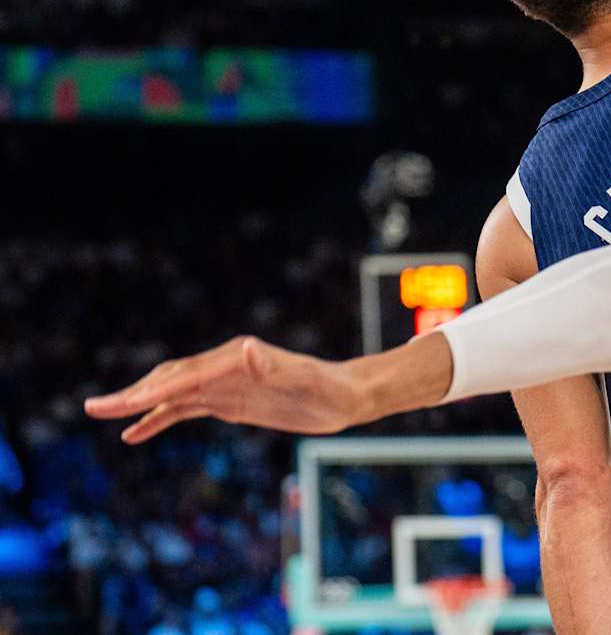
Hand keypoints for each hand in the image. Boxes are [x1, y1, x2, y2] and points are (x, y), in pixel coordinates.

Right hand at [85, 335, 364, 442]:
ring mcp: (225, 384)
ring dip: (138, 404)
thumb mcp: (304, 380)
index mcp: (235, 360)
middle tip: (94, 408)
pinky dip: (159, 418)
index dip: (148, 391)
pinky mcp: (230, 400)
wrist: (346, 396)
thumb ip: (275, 366)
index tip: (117, 403)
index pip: (182, 377)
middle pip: (168, 379)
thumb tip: (248, 349)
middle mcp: (225, 367)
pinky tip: (136, 432)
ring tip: (103, 415)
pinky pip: (186, 409)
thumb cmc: (328, 389)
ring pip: (171, 393)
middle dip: (132, 394)